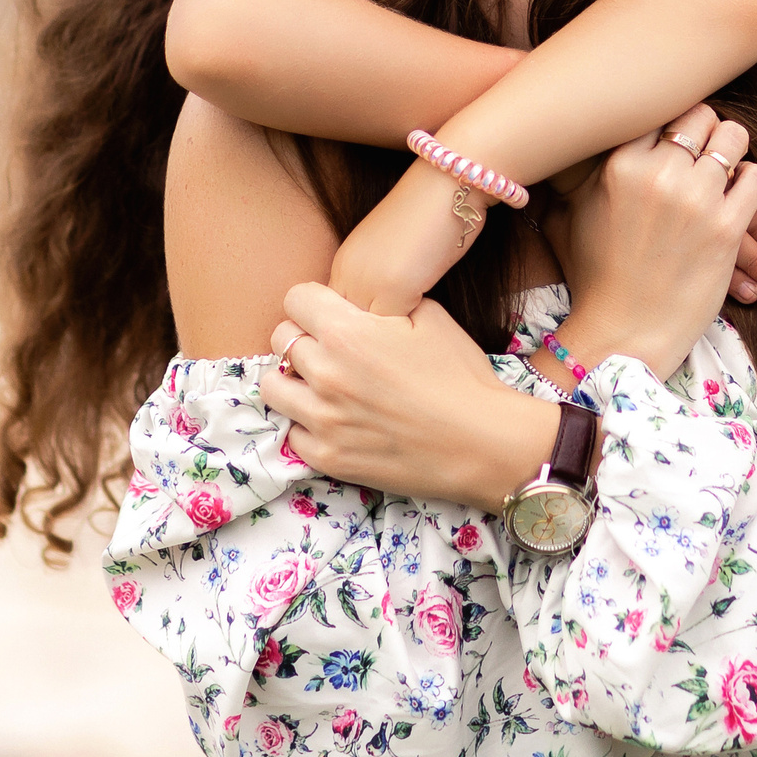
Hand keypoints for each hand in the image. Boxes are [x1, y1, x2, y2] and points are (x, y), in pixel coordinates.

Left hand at [260, 283, 558, 508]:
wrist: (483, 443)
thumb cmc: (461, 377)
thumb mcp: (429, 316)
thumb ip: (382, 302)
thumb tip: (357, 301)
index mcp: (347, 333)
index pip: (295, 299)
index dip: (314, 302)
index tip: (329, 313)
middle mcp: (326, 374)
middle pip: (280, 339)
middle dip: (303, 337)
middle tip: (331, 349)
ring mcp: (323, 420)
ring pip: (273, 386)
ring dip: (293, 380)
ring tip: (322, 384)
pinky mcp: (328, 458)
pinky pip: (292, 433)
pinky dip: (307, 424)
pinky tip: (335, 420)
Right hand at [552, 105, 756, 382]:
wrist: (622, 333)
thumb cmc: (592, 275)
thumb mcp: (567, 213)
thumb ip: (574, 171)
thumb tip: (568, 138)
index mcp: (619, 165)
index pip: (659, 109)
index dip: (670, 120)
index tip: (673, 135)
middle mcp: (659, 174)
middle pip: (701, 115)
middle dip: (704, 130)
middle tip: (702, 150)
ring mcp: (695, 200)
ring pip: (734, 139)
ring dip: (731, 151)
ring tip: (723, 169)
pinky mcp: (726, 228)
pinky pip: (756, 178)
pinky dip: (750, 183)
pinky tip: (737, 197)